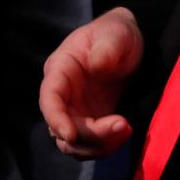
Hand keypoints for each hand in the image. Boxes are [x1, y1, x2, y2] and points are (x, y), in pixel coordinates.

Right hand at [39, 7, 143, 158]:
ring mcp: (76, 111)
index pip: (49, 98)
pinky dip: (106, 146)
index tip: (72, 135)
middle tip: (123, 125)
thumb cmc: (117, 34)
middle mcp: (63, 95)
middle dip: (89, 136)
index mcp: (60, 70)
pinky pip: (92, 145)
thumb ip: (106, 47)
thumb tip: (97, 66)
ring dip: (98, 145)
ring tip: (126, 129)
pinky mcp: (92, 122)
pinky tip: (125, 131)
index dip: (56, 119)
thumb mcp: (116, 33)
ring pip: (75, 144)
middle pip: (61, 129)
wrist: (130, 45)